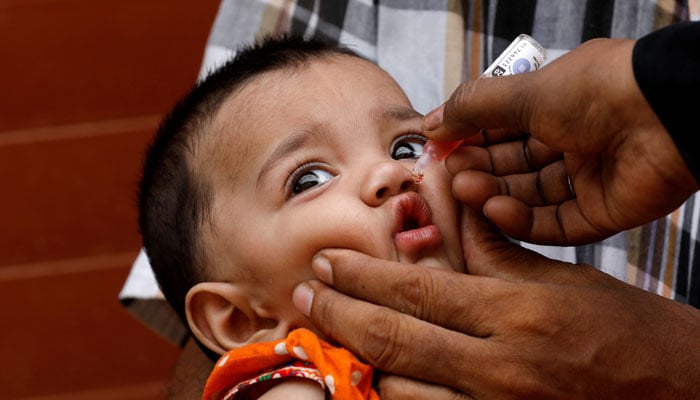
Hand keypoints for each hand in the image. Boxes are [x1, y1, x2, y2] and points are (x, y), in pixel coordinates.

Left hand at [293, 207, 699, 398]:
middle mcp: (501, 366)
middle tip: (306, 293)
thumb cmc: (625, 332)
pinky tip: (377, 380)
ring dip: (361, 362)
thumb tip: (449, 216)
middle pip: (395, 338)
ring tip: (335, 335)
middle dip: (340, 313)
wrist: (678, 390)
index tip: (328, 262)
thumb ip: (494, 253)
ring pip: (400, 389)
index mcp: (517, 312)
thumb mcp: (560, 280)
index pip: (417, 291)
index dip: (363, 275)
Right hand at [423, 38, 696, 244]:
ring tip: (465, 190)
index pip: (502, 128)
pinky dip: (523, 220)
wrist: (668, 115)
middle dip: (479, 169)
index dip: (469, 139)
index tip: (438, 150)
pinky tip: (496, 210)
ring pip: (530, 196)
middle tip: (449, 175)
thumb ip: (473, 108)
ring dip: (494, 195)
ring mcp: (588, 179)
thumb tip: (431, 124)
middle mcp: (572, 141)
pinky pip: (555, 223)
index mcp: (557, 105)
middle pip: (513, 165)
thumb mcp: (524, 91)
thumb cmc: (599, 90)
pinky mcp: (603, 212)